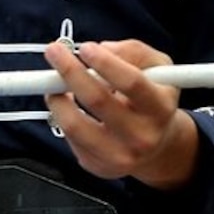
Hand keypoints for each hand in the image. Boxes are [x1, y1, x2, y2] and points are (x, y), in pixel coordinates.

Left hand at [43, 40, 198, 190]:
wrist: (156, 148)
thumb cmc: (152, 101)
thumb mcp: (159, 69)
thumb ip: (134, 52)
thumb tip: (102, 49)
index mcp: (160, 108)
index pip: (131, 82)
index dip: (105, 62)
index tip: (85, 48)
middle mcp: (141, 136)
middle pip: (97, 100)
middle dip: (70, 71)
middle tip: (54, 52)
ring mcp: (117, 156)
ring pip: (74, 124)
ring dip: (56, 98)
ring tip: (53, 84)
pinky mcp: (95, 166)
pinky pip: (69, 137)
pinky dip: (61, 116)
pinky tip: (65, 105)